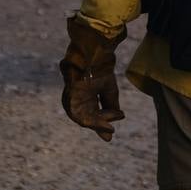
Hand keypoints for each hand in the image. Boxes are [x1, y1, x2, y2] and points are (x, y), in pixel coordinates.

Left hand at [59, 16, 126, 140]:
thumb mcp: (109, 90)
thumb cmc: (100, 70)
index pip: (93, 115)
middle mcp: (77, 101)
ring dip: (97, 125)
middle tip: (110, 132)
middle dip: (100, 125)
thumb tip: (120, 118)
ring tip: (110, 128)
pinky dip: (92, 122)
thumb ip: (111, 105)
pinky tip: (104, 123)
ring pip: (83, 119)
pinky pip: (79, 116)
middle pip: (88, 118)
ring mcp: (72, 100)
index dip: (102, 124)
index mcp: (86, 99)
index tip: (112, 133)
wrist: (94, 56)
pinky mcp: (70, 99)